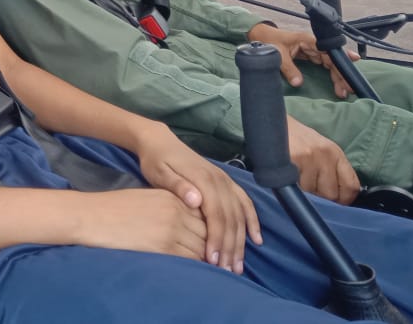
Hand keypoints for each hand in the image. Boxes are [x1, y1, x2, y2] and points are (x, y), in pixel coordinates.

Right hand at [76, 188, 208, 261]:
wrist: (92, 216)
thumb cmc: (115, 209)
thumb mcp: (148, 200)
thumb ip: (170, 209)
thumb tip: (188, 227)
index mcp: (172, 197)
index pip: (204, 214)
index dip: (212, 230)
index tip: (214, 243)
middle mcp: (175, 210)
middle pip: (207, 230)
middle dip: (214, 245)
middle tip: (220, 259)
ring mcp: (171, 227)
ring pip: (202, 246)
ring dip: (208, 258)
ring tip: (212, 267)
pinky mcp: (164, 246)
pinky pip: (190, 258)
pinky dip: (197, 265)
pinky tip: (197, 270)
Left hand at [135, 124, 261, 273]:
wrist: (160, 141)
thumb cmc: (156, 160)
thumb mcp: (160, 172)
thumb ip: (178, 187)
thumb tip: (197, 201)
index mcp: (204, 179)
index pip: (216, 215)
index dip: (216, 239)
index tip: (213, 260)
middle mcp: (219, 180)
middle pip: (230, 218)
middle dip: (230, 246)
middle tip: (227, 271)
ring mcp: (225, 181)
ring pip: (239, 214)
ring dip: (241, 241)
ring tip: (238, 265)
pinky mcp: (226, 182)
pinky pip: (245, 203)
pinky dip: (252, 221)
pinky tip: (256, 239)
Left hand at [248, 23, 353, 98]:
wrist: (262, 38)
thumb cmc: (270, 42)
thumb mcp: (277, 55)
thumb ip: (288, 69)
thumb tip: (298, 83)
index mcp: (308, 40)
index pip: (328, 49)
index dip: (341, 55)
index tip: (354, 62)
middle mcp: (314, 44)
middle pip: (332, 59)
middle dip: (341, 73)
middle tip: (349, 89)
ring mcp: (313, 50)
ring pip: (330, 64)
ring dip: (338, 77)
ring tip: (344, 91)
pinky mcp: (311, 56)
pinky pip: (325, 65)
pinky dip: (332, 75)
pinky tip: (339, 84)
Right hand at [286, 117, 359, 203]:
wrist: (269, 121)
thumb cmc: (292, 139)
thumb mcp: (318, 150)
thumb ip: (330, 170)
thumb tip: (337, 198)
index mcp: (335, 153)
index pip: (351, 186)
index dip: (342, 200)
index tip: (332, 204)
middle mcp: (326, 154)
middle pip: (332, 195)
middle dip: (319, 199)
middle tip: (307, 189)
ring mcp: (311, 157)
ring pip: (312, 193)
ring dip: (303, 193)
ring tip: (294, 179)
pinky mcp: (295, 159)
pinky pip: (297, 187)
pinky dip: (291, 187)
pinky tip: (286, 177)